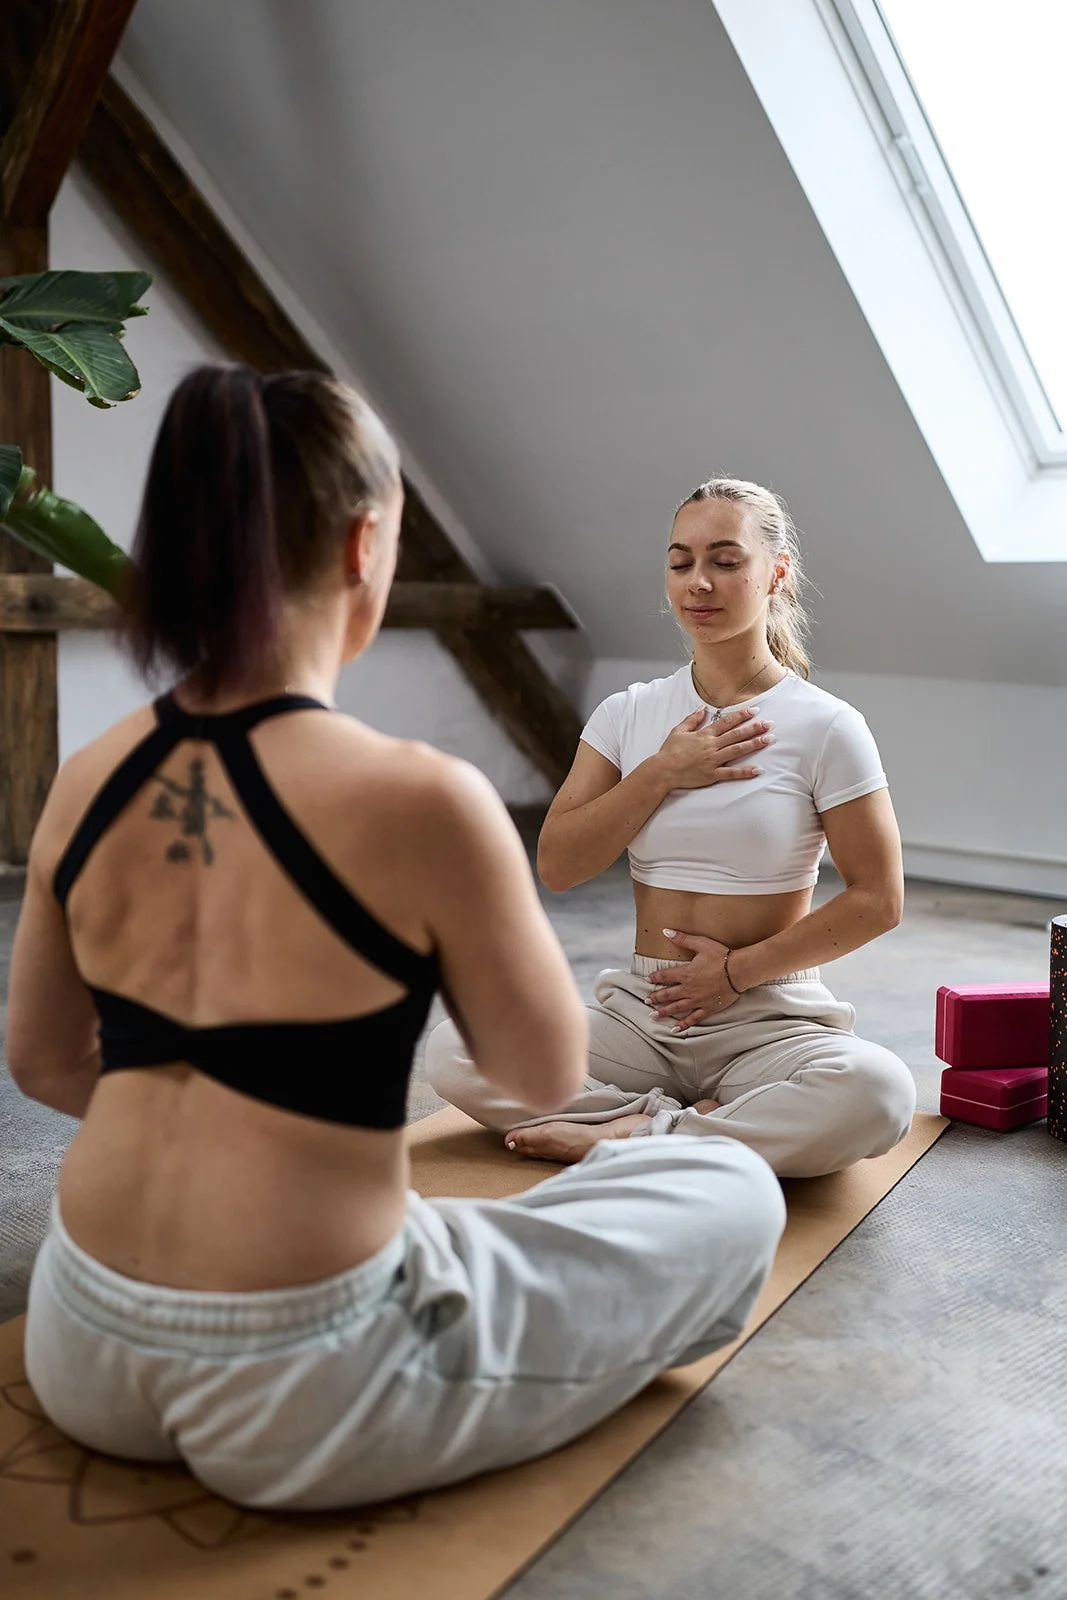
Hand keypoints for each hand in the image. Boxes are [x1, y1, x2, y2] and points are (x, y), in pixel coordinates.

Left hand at [647, 930, 741, 1028]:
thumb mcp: (701, 943)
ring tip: (654, 1016)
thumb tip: (666, 931)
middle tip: (646, 1001)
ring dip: (664, 1012)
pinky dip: (684, 1025)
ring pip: (677, 1008)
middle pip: (668, 994)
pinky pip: (693, 1019)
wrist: (739, 971)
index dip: (655, 977)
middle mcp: (689, 989)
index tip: (648, 980)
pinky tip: (676, 1030)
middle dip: (656, 998)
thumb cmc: (722, 956)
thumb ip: (683, 939)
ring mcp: (698, 1000)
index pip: (665, 976)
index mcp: (686, 973)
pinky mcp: (708, 1008)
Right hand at [656, 706, 773, 791]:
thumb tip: (703, 710)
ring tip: (768, 740)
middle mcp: (711, 746)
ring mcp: (712, 760)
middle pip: (736, 735)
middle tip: (769, 724)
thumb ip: (692, 720)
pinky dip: (744, 772)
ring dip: (754, 744)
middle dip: (754, 728)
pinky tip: (757, 770)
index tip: (754, 710)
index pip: (726, 722)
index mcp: (704, 735)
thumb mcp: (678, 731)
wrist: (662, 770)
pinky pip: (731, 773)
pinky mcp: (711, 775)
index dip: (741, 715)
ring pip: (737, 750)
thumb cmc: (669, 751)